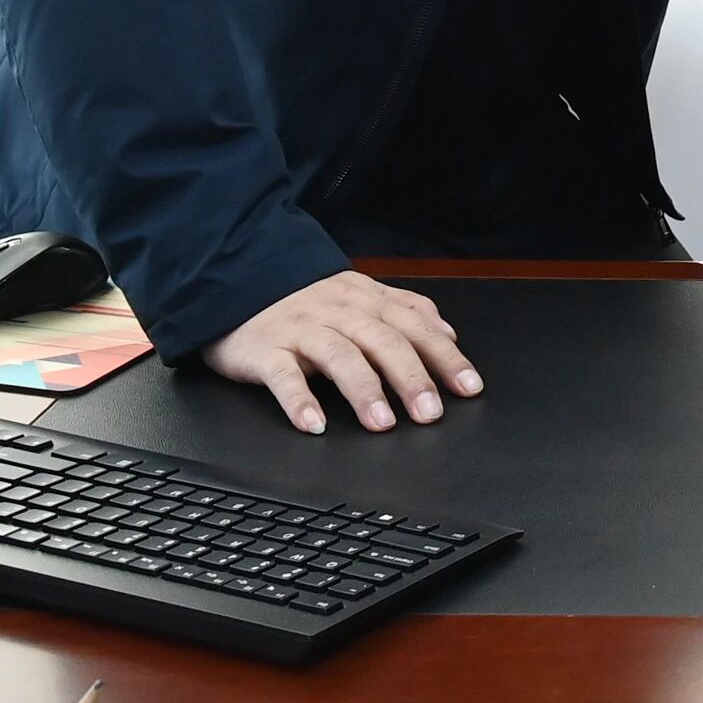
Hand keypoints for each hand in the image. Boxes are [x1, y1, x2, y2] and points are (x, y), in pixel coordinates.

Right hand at [199, 271, 481, 433]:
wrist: (234, 278)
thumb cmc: (305, 298)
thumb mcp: (360, 295)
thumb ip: (405, 310)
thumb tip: (449, 334)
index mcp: (366, 300)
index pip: (415, 326)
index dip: (445, 357)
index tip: (469, 387)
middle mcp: (338, 311)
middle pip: (382, 341)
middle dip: (411, 378)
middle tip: (430, 413)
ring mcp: (300, 329)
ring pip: (338, 356)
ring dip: (363, 390)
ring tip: (382, 423)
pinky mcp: (263, 349)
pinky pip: (281, 375)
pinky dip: (298, 400)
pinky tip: (313, 424)